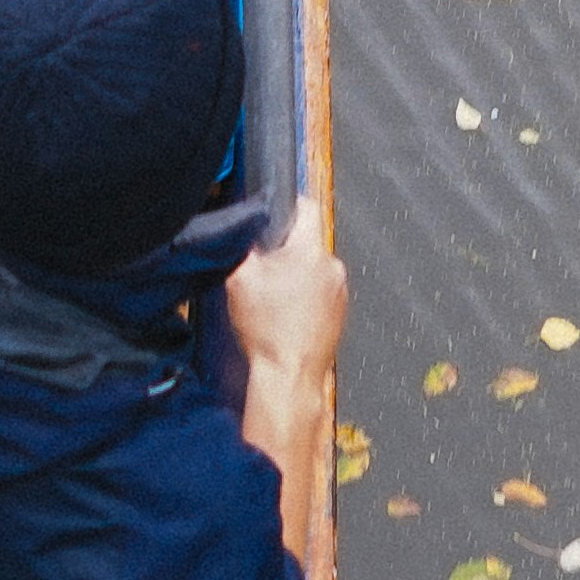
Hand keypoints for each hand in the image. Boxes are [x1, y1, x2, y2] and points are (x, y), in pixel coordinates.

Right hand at [225, 200, 347, 387]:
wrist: (288, 374)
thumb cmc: (267, 331)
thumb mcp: (239, 279)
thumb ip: (242, 244)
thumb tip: (242, 227)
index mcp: (310, 251)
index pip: (306, 206)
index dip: (287, 205)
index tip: (273, 216)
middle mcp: (332, 266)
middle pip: (306, 241)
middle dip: (284, 250)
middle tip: (263, 271)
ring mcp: (340, 290)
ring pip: (313, 267)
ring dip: (295, 275)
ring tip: (274, 298)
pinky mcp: (340, 310)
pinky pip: (321, 290)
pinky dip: (305, 296)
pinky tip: (286, 314)